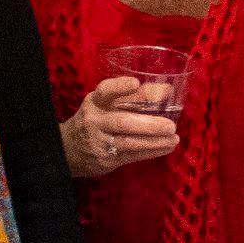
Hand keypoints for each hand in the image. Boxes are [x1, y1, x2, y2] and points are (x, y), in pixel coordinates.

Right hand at [61, 77, 178, 179]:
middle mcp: (95, 120)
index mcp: (95, 101)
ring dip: (154, 141)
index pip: (105, 91)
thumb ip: (136, 96)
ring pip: (129, 142)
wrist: (69, 149)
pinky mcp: (105, 159)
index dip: (119, 87)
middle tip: (170, 125)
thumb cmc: (97, 119)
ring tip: (173, 138)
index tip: (135, 83)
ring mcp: (99, 141)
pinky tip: (166, 148)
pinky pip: (132, 155)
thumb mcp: (107, 104)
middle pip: (122, 121)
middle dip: (149, 124)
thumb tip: (168, 90)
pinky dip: (151, 151)